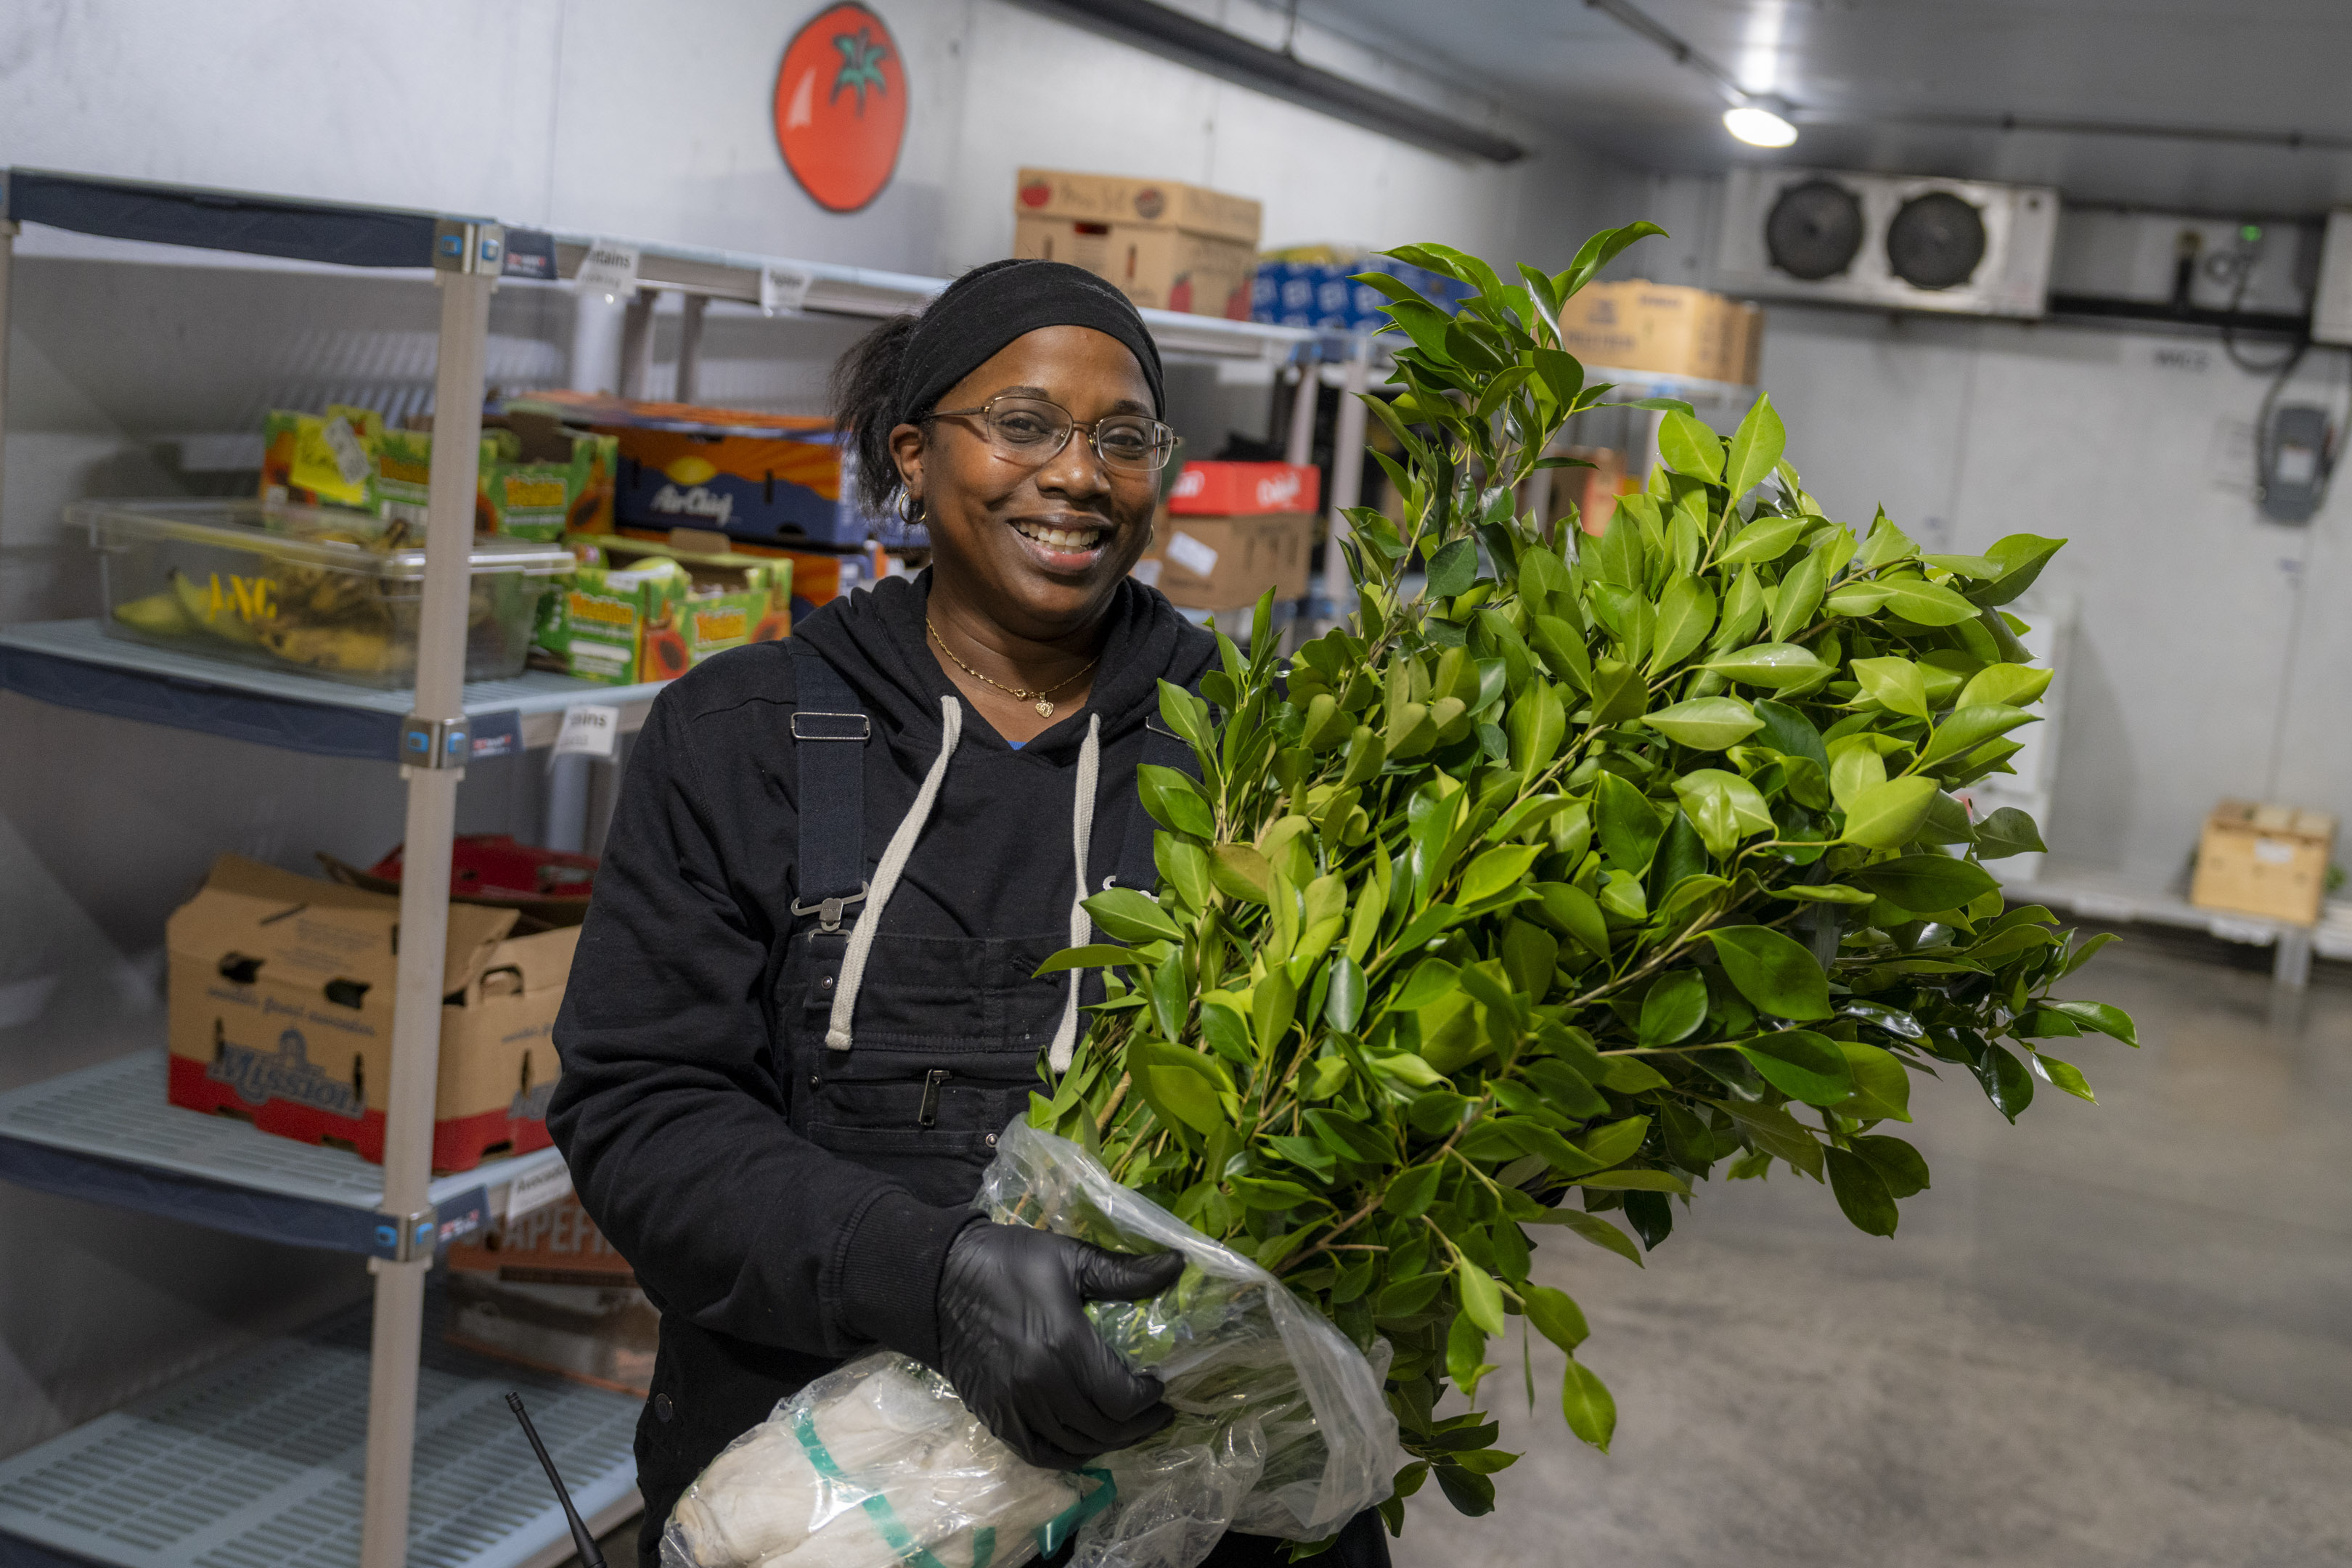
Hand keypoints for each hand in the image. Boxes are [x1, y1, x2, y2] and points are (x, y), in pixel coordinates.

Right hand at [935, 1223, 1184, 1469]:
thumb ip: (1125, 1273)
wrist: (938, 1281)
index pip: (1123, 1398)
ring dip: (1108, 1442)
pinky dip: (1069, 1456)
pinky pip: (1040, 1455)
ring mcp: (1015, 1407)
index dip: (1149, 1398)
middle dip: (1139, 1424)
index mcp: (1065, 1346)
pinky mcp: (994, 1418)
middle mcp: (1041, 1386)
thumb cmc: (1008, 1263)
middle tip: (1157, 1411)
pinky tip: (1086, 1442)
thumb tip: (1179, 1264)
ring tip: (1129, 1427)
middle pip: (1104, 1428)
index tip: (1158, 1383)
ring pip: (1076, 1447)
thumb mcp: (1069, 1258)